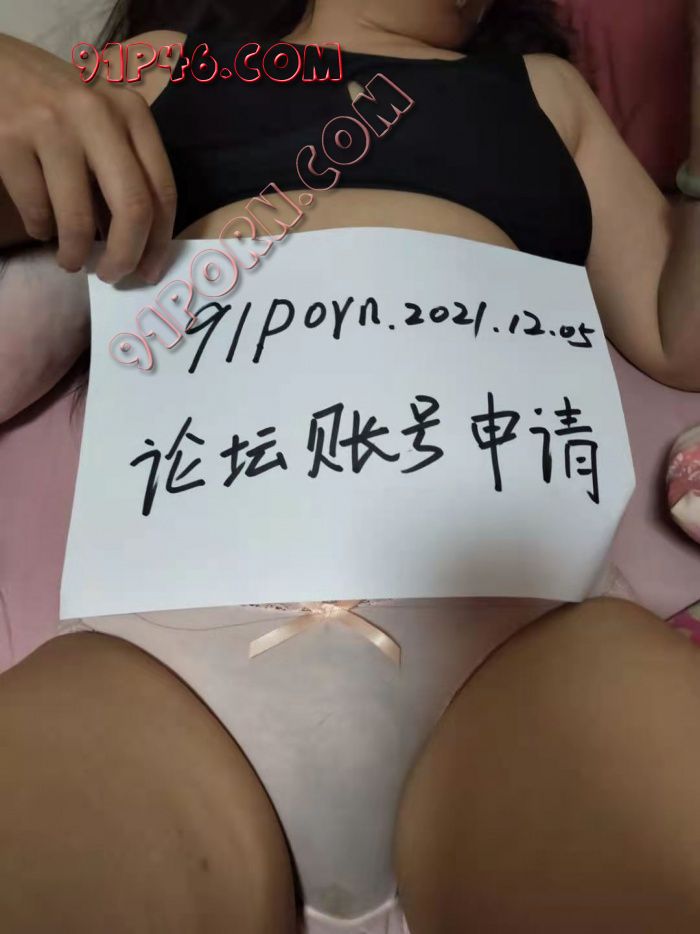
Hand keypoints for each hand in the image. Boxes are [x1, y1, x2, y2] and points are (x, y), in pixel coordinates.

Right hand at [0, 33, 176, 282]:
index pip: (162, 190)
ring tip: (70, 261)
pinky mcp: (8, 140)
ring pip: (77, 219)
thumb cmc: (56, 103)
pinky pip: (36, 210)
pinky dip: (41, 231)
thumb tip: (141, 245)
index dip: (159, 241)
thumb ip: (124, 170)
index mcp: (131, 112)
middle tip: (113, 276)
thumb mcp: (101, 122)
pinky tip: (41, 228)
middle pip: (132, 208)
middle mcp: (97, 114)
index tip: (149, 271)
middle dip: (125, 256)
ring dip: (74, 254)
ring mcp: (50, 126)